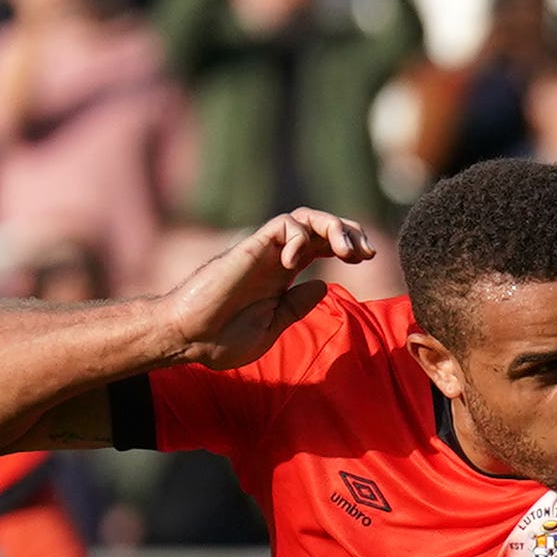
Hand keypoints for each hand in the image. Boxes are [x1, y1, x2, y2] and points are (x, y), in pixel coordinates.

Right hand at [152, 208, 378, 370]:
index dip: (348, 244)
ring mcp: (263, 251)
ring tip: (345, 251)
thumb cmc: (222, 338)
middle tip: (366, 252)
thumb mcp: (272, 325)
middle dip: (349, 230)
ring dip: (332, 226)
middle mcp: (275, 257)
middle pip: (319, 225)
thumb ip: (297, 305)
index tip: (368, 257)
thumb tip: (324, 285)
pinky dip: (299, 237)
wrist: (188, 339)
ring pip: (304, 217)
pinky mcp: (248, 249)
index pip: (322, 244)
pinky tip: (295, 262)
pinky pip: (281, 226)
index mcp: (283, 274)